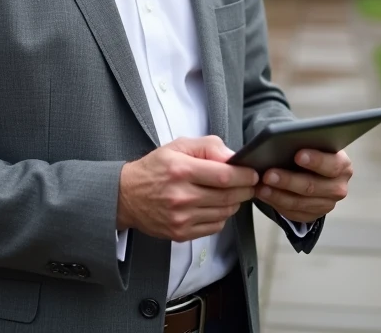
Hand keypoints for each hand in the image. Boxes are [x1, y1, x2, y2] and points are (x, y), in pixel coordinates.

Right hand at [117, 136, 258, 242]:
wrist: (126, 196)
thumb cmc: (155, 168)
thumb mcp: (178, 146)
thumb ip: (208, 146)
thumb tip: (233, 157)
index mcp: (181, 170)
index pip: (224, 176)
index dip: (244, 175)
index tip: (253, 173)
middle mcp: (181, 196)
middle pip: (227, 196)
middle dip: (245, 189)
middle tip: (250, 184)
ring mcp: (181, 218)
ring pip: (224, 213)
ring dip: (234, 203)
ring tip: (232, 193)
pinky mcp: (181, 233)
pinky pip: (214, 227)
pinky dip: (221, 216)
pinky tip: (215, 206)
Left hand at [257, 149, 352, 224]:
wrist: (313, 170)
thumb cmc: (311, 152)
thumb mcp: (312, 145)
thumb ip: (305, 143)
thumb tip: (284, 142)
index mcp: (343, 165)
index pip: (332, 165)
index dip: (316, 161)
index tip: (298, 155)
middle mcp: (338, 187)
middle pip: (312, 187)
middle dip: (288, 181)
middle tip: (268, 174)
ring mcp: (327, 204)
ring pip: (300, 203)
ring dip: (277, 195)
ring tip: (261, 187)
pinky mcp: (313, 215)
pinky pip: (293, 213)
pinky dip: (276, 203)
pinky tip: (264, 195)